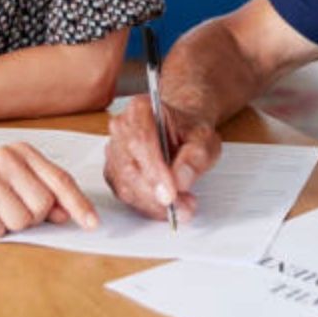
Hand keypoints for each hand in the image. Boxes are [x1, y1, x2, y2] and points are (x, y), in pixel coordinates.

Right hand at [0, 142, 99, 239]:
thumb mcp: (10, 178)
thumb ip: (40, 191)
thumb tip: (67, 213)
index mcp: (22, 152)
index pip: (60, 181)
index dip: (79, 204)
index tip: (92, 224)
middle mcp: (6, 159)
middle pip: (43, 206)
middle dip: (30, 218)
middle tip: (6, 208)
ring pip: (21, 221)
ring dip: (7, 225)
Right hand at [104, 95, 221, 221]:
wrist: (181, 131)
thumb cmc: (189, 130)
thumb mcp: (204, 138)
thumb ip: (195, 156)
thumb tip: (180, 180)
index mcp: (140, 109)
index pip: (141, 141)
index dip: (155, 171)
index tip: (171, 194)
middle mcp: (120, 128)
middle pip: (130, 167)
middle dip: (157, 194)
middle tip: (183, 207)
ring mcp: (114, 151)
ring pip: (126, 185)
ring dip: (154, 204)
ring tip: (182, 207)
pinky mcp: (114, 172)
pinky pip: (126, 194)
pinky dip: (148, 206)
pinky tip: (167, 206)